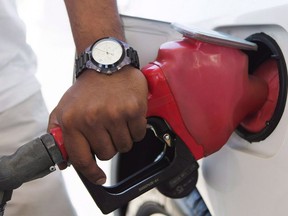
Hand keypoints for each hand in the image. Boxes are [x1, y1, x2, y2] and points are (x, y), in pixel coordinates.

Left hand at [48, 66, 147, 183]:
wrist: (106, 63)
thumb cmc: (87, 89)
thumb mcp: (64, 108)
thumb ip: (58, 134)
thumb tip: (63, 162)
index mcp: (73, 121)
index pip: (82, 158)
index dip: (91, 173)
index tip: (99, 178)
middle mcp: (93, 119)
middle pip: (107, 154)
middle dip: (109, 146)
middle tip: (107, 130)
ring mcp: (115, 114)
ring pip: (125, 146)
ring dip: (123, 137)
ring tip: (117, 121)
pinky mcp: (133, 109)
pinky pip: (138, 134)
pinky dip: (135, 129)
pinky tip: (128, 116)